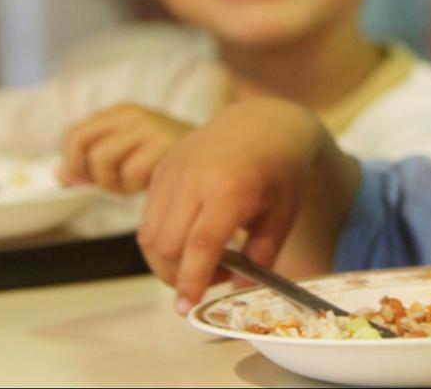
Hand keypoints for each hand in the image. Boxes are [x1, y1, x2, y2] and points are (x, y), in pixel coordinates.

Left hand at [58, 103, 192, 192]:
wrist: (214, 154)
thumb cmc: (165, 160)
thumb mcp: (126, 153)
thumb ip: (92, 161)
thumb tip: (60, 176)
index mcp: (120, 113)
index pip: (74, 134)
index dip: (72, 161)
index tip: (82, 179)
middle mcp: (132, 115)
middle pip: (81, 144)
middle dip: (88, 172)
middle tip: (108, 184)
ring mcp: (149, 128)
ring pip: (102, 160)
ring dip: (112, 182)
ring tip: (132, 184)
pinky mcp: (164, 147)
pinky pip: (130, 174)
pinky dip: (134, 187)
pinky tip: (149, 184)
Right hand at [136, 97, 356, 314]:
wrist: (264, 122)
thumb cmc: (280, 169)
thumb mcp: (283, 214)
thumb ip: (262, 255)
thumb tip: (240, 290)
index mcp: (229, 188)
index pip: (200, 245)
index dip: (192, 281)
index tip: (188, 308)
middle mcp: (193, 177)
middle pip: (167, 245)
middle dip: (181, 276)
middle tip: (216, 276)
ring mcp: (173, 170)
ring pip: (149, 235)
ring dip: (166, 262)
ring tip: (202, 260)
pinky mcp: (162, 168)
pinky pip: (148, 216)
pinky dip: (161, 239)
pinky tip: (190, 237)